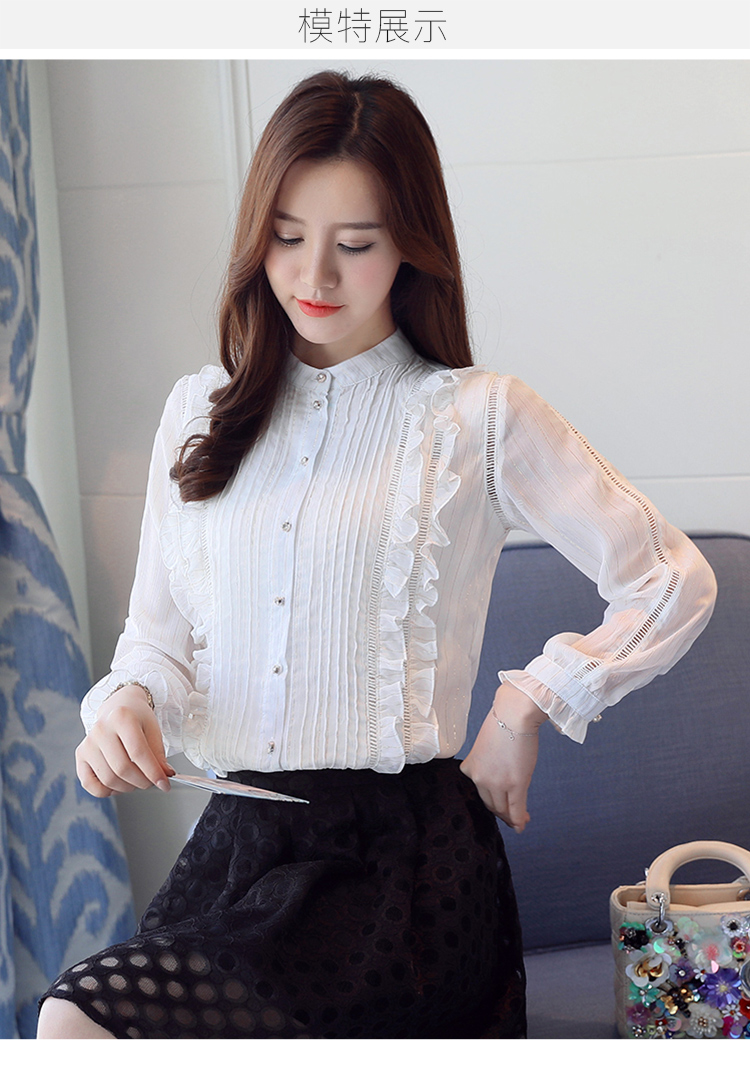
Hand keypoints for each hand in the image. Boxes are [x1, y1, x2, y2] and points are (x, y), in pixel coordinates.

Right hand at [75, 684, 174, 797]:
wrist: (118, 707)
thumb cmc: (137, 719)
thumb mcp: (153, 730)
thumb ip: (159, 754)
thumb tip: (164, 777)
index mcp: (121, 717)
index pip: (138, 752)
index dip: (153, 772)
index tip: (165, 784)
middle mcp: (101, 729)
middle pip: (122, 768)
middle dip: (142, 782)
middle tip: (152, 782)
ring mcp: (88, 743)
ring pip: (108, 779)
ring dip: (128, 787)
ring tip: (138, 781)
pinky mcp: (80, 755)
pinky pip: (89, 784)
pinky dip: (107, 791)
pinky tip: (119, 784)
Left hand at [459, 683, 545, 831]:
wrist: (514, 715)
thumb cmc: (503, 724)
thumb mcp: (484, 745)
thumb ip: (486, 762)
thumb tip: (497, 769)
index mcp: (470, 768)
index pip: (480, 793)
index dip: (492, 803)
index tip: (500, 807)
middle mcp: (480, 778)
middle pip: (490, 804)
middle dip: (502, 813)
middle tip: (513, 816)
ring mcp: (497, 783)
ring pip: (503, 808)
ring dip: (512, 817)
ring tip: (521, 819)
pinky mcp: (515, 784)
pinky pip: (516, 808)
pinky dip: (519, 819)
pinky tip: (522, 824)